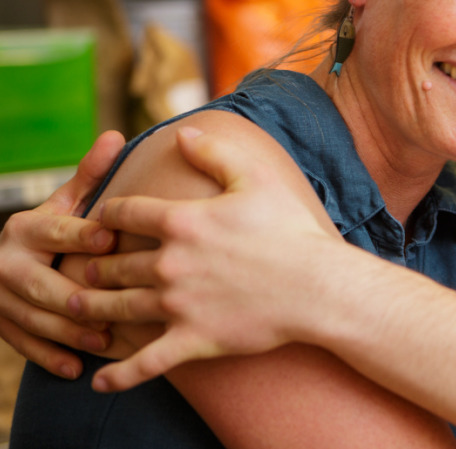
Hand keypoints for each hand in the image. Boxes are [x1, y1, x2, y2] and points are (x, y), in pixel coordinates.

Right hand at [0, 131, 122, 377]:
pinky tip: (77, 367)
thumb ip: (90, 177)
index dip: (82, 233)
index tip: (110, 238)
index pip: (56, 231)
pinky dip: (49, 356)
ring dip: (69, 332)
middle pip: (40, 283)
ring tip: (106, 340)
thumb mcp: (64, 203)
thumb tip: (116, 135)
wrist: (4, 263)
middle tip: (114, 308)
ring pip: (32, 318)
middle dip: (76, 297)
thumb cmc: (53, 230)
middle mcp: (6, 261)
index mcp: (27, 227)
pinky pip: (22, 344)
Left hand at [70, 126, 342, 392]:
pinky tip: (99, 382)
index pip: (123, 213)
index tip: (100, 221)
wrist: (319, 287)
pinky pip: (145, 363)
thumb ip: (215, 152)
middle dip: (94, 263)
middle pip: (112, 262)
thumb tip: (182, 132)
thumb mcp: (257, 177)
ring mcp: (178, 305)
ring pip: (117, 308)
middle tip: (85, 268)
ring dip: (92, 309)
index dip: (106, 214)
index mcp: (182, 220)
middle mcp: (170, 263)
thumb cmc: (292, 229)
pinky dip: (118, 376)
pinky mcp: (192, 341)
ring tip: (78, 309)